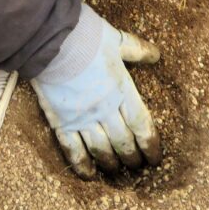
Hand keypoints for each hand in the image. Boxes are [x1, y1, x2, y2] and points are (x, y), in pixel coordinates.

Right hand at [31, 12, 161, 178]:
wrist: (52, 39)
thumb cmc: (86, 36)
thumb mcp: (116, 40)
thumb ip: (136, 50)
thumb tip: (156, 55)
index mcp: (121, 90)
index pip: (141, 125)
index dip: (150, 144)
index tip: (154, 157)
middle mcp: (105, 109)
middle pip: (123, 142)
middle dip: (132, 158)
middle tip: (136, 167)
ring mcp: (82, 117)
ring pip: (101, 149)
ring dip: (111, 163)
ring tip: (116, 171)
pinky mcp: (61, 121)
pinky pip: (73, 150)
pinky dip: (82, 165)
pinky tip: (89, 174)